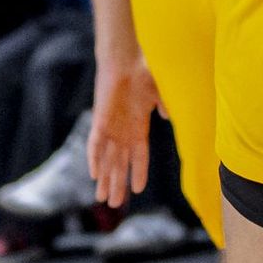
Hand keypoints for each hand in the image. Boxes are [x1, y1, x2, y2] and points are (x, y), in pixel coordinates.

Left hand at [88, 52, 161, 207]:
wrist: (125, 58)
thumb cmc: (144, 71)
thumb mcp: (158, 92)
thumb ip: (164, 105)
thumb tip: (168, 117)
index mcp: (139, 126)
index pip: (139, 155)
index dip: (139, 172)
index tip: (138, 189)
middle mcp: (123, 131)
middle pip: (120, 163)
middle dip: (117, 183)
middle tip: (114, 205)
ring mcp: (111, 127)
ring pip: (107, 159)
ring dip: (105, 178)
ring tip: (102, 198)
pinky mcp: (99, 120)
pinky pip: (95, 143)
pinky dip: (94, 158)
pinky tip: (94, 174)